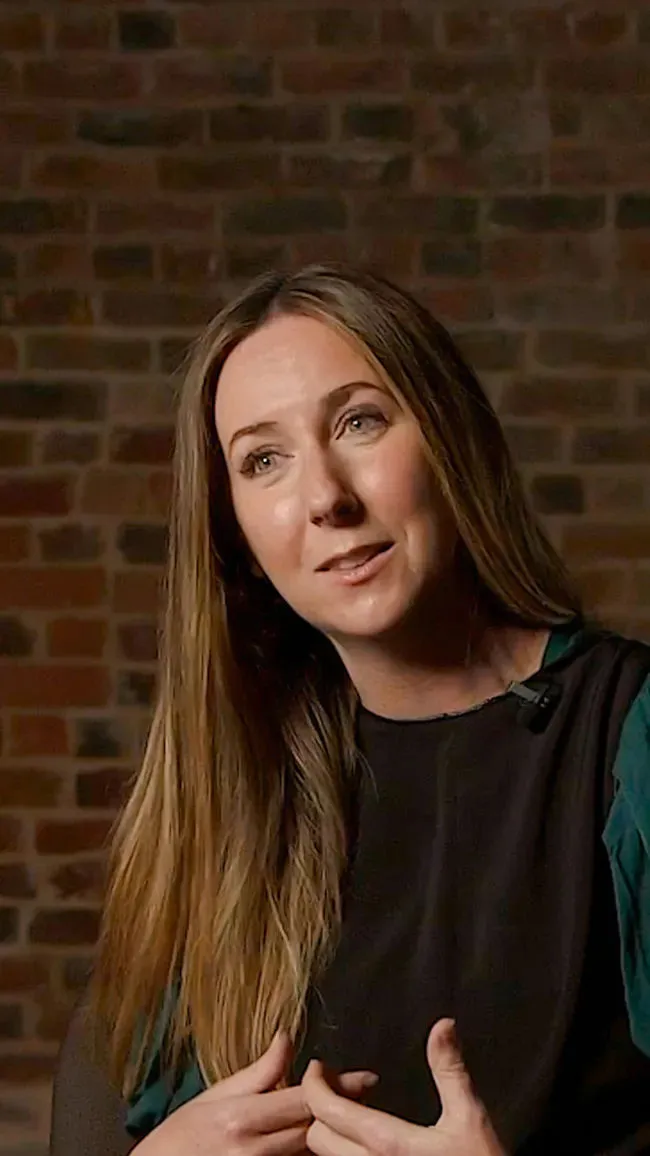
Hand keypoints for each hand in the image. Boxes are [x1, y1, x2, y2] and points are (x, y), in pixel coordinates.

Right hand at [133, 1028, 378, 1155]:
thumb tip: (287, 1037)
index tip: (368, 1077)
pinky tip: (317, 1138)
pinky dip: (308, 1153)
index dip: (339, 1087)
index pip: (303, 1100)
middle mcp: (253, 1153)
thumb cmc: (181, 1135)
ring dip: (331, 1132)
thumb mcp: (214, 1096)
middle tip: (365, 1090)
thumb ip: (258, 1073)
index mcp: (241, 1119)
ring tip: (350, 1111)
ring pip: (309, 1153)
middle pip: (314, 1129)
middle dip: (342, 1109)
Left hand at [301, 1018, 506, 1155]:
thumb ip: (450, 1070)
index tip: (319, 1067)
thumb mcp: (470, 1117)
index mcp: (387, 1143)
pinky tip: (364, 1142)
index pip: (326, 1110)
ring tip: (350, 1114)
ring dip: (331, 1134)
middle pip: (317, 1138)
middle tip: (337, 1088)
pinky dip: (343, 1153)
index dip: (314, 1084)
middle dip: (320, 1108)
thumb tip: (442, 1027)